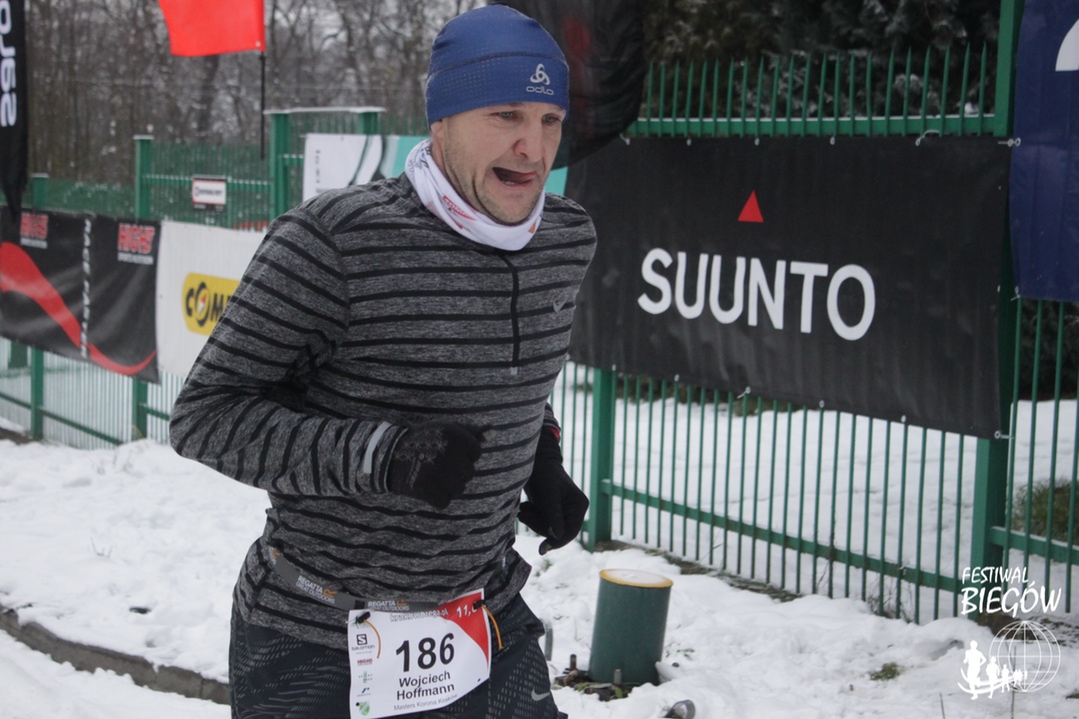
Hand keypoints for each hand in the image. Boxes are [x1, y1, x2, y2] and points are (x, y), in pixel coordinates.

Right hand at [388, 421, 483, 508]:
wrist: (388, 455)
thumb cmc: (422, 440)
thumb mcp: (447, 429)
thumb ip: (472, 431)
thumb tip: (495, 432)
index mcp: (457, 437)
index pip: (476, 452)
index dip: (462, 453)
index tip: (446, 450)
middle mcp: (452, 455)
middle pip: (469, 472)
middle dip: (456, 470)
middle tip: (435, 463)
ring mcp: (443, 476)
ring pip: (459, 489)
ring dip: (447, 485)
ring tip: (430, 473)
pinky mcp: (432, 493)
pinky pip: (445, 501)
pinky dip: (435, 497)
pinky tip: (424, 485)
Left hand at [518, 430, 587, 553]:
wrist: (533, 461)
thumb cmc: (542, 473)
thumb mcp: (547, 494)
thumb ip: (553, 515)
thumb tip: (557, 537)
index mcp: (579, 505)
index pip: (570, 532)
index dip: (556, 542)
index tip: (542, 549)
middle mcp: (574, 510)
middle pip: (557, 533)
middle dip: (539, 526)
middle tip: (524, 514)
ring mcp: (563, 511)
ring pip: (547, 530)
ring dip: (533, 521)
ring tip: (524, 508)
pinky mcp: (551, 511)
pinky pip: (541, 524)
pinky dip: (532, 518)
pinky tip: (526, 507)